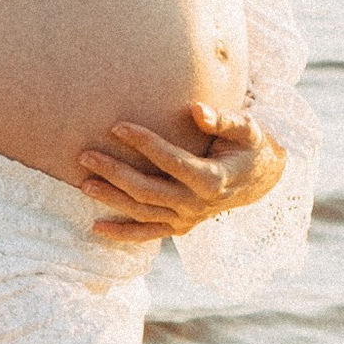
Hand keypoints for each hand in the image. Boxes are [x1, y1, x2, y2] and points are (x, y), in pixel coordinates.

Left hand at [74, 105, 284, 250]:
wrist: (260, 180)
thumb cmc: (249, 146)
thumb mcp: (246, 129)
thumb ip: (223, 120)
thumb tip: (196, 110)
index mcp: (212, 178)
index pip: (171, 161)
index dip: (144, 144)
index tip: (117, 127)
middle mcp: (197, 204)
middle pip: (149, 190)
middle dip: (115, 172)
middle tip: (86, 155)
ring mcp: (188, 219)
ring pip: (143, 212)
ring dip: (112, 199)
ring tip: (83, 184)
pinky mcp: (181, 227)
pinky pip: (148, 233)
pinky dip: (122, 233)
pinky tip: (96, 227)